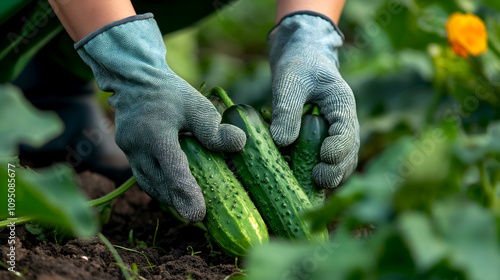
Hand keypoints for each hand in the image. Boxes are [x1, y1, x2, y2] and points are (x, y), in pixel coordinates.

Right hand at [75, 14, 245, 221]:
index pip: (172, 169)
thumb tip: (239, 145)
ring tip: (188, 209)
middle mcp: (137, 146)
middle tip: (199, 217)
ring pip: (148, 183)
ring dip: (167, 197)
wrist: (135, 81)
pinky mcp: (128, 153)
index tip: (198, 215)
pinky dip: (159, 187)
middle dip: (177, 202)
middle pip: (158, 183)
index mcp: (155, 133)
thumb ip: (214, 128)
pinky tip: (174, 193)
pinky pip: (144, 176)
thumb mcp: (196, 105)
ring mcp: (129, 151)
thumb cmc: (170, 93)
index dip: (185, 193)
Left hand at [268, 12, 358, 187]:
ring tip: (314, 186)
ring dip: (333, 176)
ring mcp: (338, 134)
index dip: (338, 148)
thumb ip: (286, 110)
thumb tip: (281, 142)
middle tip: (318, 179)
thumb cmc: (297, 67)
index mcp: (342, 104)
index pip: (347, 131)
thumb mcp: (289, 83)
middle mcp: (345, 122)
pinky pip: (331, 162)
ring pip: (343, 162)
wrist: (302, 60)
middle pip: (350, 153)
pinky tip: (307, 182)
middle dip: (337, 169)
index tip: (323, 157)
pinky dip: (323, 173)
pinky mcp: (327, 141)